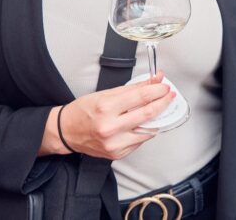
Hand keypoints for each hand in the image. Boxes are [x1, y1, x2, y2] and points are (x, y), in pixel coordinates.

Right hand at [46, 73, 175, 159]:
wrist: (66, 132)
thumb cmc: (84, 111)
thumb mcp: (106, 93)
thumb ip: (133, 88)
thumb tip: (155, 80)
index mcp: (106, 108)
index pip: (141, 97)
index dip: (157, 91)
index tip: (165, 87)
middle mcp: (110, 127)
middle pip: (148, 114)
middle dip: (163, 103)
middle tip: (169, 96)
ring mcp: (114, 143)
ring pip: (147, 130)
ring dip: (157, 119)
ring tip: (157, 109)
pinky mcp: (116, 154)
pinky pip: (139, 141)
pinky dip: (144, 131)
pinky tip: (141, 124)